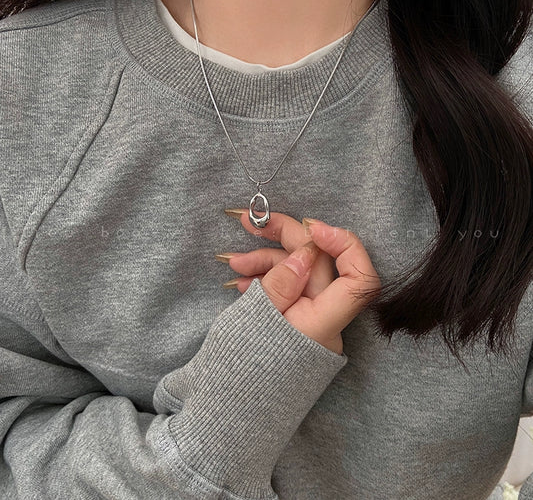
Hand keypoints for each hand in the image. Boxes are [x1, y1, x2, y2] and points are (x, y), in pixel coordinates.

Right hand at [220, 211, 380, 354]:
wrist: (229, 411)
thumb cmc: (237, 370)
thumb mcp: (253, 318)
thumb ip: (281, 282)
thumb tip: (305, 253)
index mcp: (320, 324)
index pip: (359, 279)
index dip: (344, 244)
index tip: (312, 228)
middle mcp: (324, 322)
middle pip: (320, 266)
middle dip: (288, 239)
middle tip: (253, 223)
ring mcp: (311, 322)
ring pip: (301, 275)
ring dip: (269, 261)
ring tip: (234, 262)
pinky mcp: (297, 323)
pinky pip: (291, 291)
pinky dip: (269, 280)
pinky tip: (243, 279)